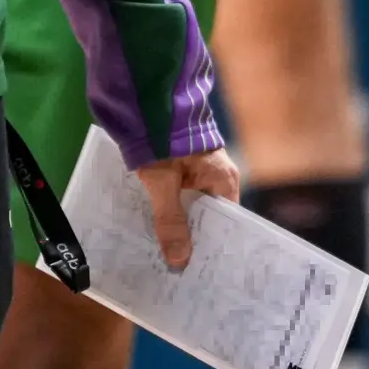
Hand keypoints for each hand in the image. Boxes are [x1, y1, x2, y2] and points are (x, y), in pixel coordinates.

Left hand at [136, 146, 239, 270]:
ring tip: (166, 255)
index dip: (213, 244)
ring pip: (191, 207)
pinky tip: (155, 228)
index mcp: (222, 179)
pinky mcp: (181, 166)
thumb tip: (179, 261)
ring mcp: (198, 171)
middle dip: (192, 239)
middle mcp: (216, 176)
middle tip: (180, 270)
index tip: (203, 269)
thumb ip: (170, 220)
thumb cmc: (161, 137)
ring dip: (178, 225)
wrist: (143, 99)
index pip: (226, 222)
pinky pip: (179, 195)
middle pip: (208, 216)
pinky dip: (169, 210)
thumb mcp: (162, 182)